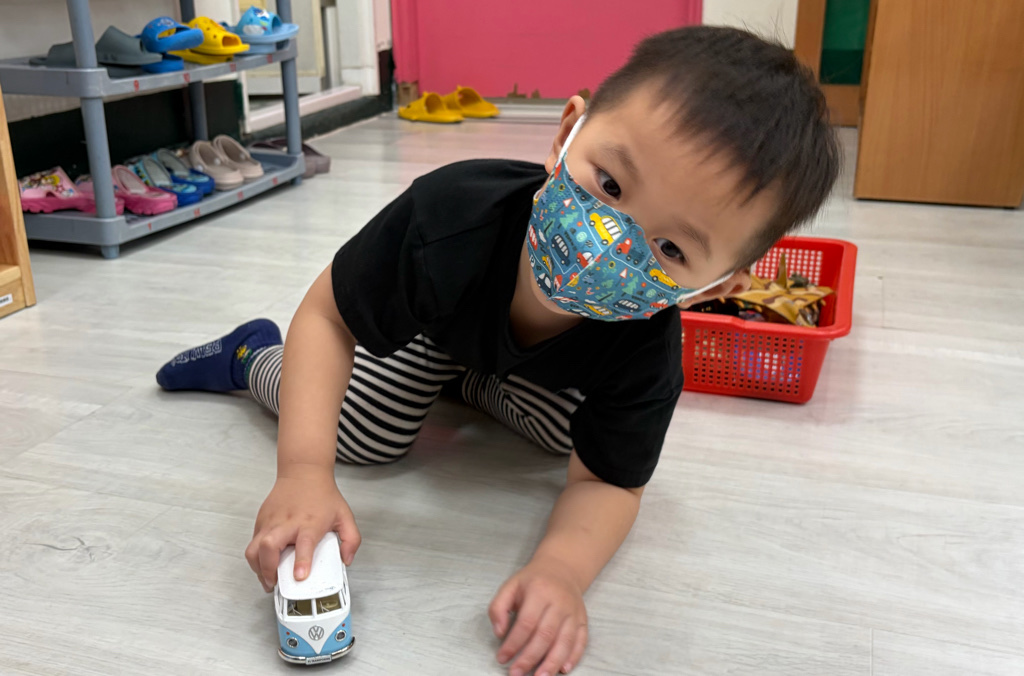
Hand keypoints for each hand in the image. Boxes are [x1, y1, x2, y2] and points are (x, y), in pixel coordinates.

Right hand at [244, 467, 360, 591]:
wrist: (304, 473)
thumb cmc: (322, 495)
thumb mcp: (345, 515)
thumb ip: (351, 540)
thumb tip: (346, 560)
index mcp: (310, 523)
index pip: (304, 543)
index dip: (301, 561)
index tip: (300, 576)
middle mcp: (287, 522)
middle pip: (269, 546)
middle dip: (268, 569)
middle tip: (276, 583)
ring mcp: (271, 522)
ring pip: (254, 548)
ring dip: (258, 568)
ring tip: (268, 579)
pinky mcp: (261, 521)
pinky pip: (252, 543)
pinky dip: (256, 558)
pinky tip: (265, 565)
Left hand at [489, 557, 587, 675]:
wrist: (561, 568)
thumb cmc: (533, 581)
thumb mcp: (510, 586)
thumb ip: (498, 607)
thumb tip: (499, 633)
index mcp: (539, 591)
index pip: (526, 623)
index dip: (514, 643)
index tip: (502, 658)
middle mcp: (559, 602)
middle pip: (545, 635)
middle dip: (530, 658)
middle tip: (516, 673)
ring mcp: (573, 612)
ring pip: (565, 641)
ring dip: (552, 663)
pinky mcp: (582, 619)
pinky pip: (581, 641)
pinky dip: (574, 657)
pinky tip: (563, 669)